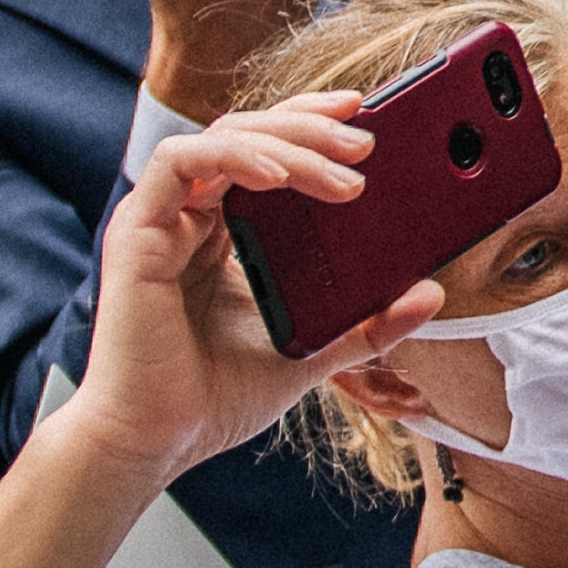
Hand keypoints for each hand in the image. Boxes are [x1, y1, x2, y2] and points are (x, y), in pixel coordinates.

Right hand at [62, 101, 440, 471]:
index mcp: (223, 236)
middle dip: (311, 129)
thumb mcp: (309, 354)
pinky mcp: (136, 232)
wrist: (154, 444)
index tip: (366, 122)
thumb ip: (366, 326)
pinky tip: (278, 175)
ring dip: (287, 143)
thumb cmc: (213, 402)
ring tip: (344, 171)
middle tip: (368, 143)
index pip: (266, 155)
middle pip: (248, 134)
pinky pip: (179, 163)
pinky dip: (232, 157)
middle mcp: (190, 219)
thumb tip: (430, 294)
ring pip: (222, 139)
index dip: (311, 129)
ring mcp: (161, 221)